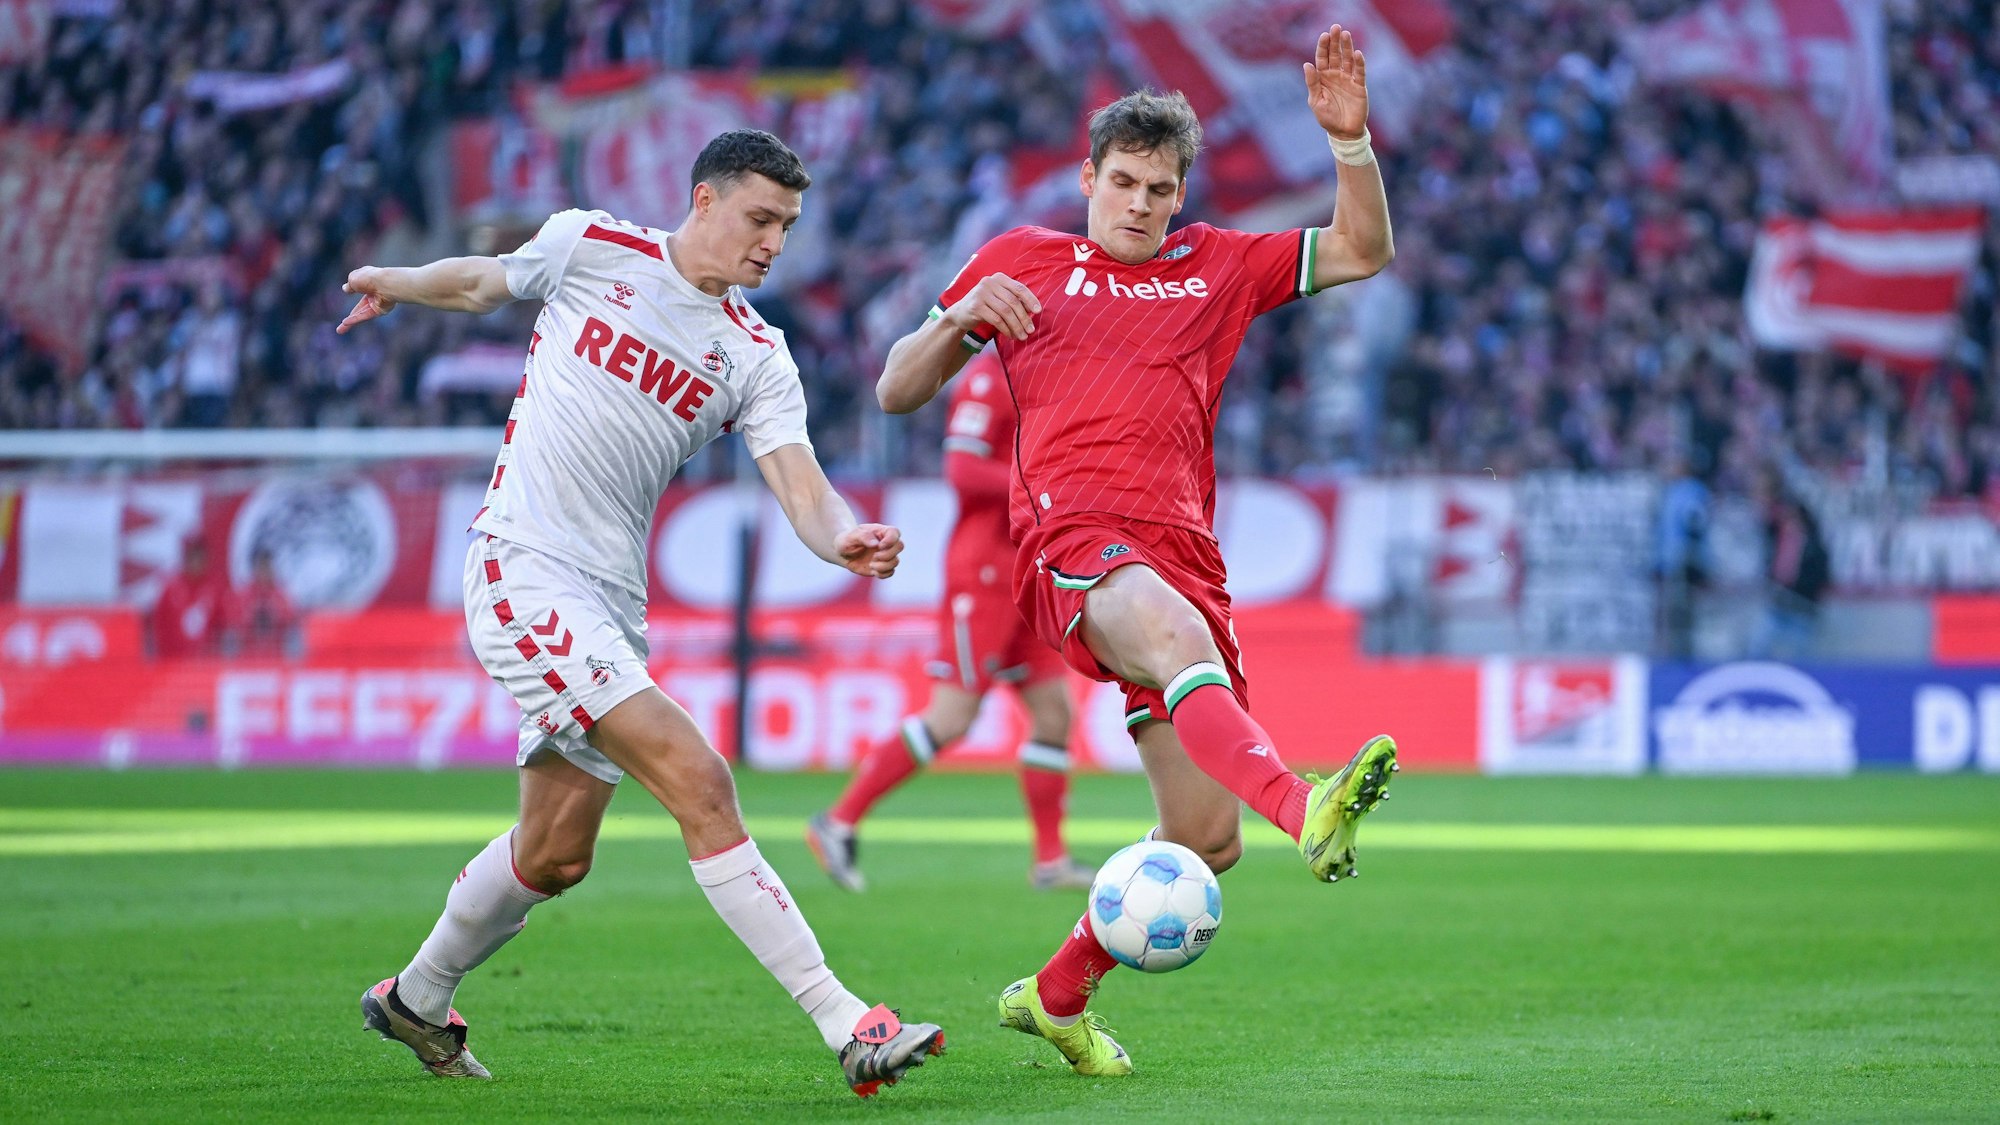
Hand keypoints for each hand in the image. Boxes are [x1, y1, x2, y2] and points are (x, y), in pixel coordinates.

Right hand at [336, 267, 396, 333]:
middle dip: (352, 315)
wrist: (385, 284)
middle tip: (343, 323)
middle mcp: (374, 293)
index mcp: (370, 281)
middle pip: (361, 306)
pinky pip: (365, 315)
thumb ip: (349, 285)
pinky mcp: (380, 311)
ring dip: (351, 322)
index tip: (348, 291)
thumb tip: (346, 289)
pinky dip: (356, 319)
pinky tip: (346, 324)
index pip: (361, 287)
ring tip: (340, 330)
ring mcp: (378, 303)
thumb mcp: (353, 279)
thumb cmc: (369, 278)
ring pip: (362, 314)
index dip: (353, 288)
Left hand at [835, 523, 902, 578]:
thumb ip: (864, 537)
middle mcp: (886, 543)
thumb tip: (876, 543)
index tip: (879, 546)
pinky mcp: (883, 567)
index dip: (890, 540)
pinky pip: (890, 572)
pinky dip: (882, 574)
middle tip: (874, 556)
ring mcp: (886, 555)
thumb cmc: (848, 540)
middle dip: (887, 554)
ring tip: (871, 564)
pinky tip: (872, 570)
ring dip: (883, 566)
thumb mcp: (852, 536)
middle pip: (899, 546)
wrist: (843, 553)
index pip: (894, 532)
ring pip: (895, 561)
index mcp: (881, 532)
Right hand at [945, 273, 1040, 340]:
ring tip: (1022, 336)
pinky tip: (1010, 335)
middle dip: (1024, 318)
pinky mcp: (975, 306)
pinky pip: (996, 319)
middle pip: (1013, 302)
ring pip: (1006, 312)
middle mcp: (989, 282)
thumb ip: (1014, 300)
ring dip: (1016, 326)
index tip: (1038, 311)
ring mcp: (981, 294)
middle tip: (1030, 330)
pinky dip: (1006, 329)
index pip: (1019, 288)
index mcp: (999, 278)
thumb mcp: (999, 299)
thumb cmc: (985, 306)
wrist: (960, 313)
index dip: (1031, 300)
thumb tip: (1034, 310)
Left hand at [1304, 24, 1368, 140]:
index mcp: (1323, 78)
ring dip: (1347, 47)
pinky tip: (1357, 53)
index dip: (1323, 46)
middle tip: (1336, 27)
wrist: (1343, 132)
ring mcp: (1348, 79)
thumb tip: (1306, 64)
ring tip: (1346, 34)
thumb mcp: (1316, 100)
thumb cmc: (1327, 118)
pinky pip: (1359, 72)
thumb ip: (1312, 82)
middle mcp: (1336, 75)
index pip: (1322, 58)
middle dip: (1335, 41)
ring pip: (1348, 59)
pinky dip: (1359, 63)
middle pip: (1336, 54)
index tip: (1324, 35)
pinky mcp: (1359, 86)